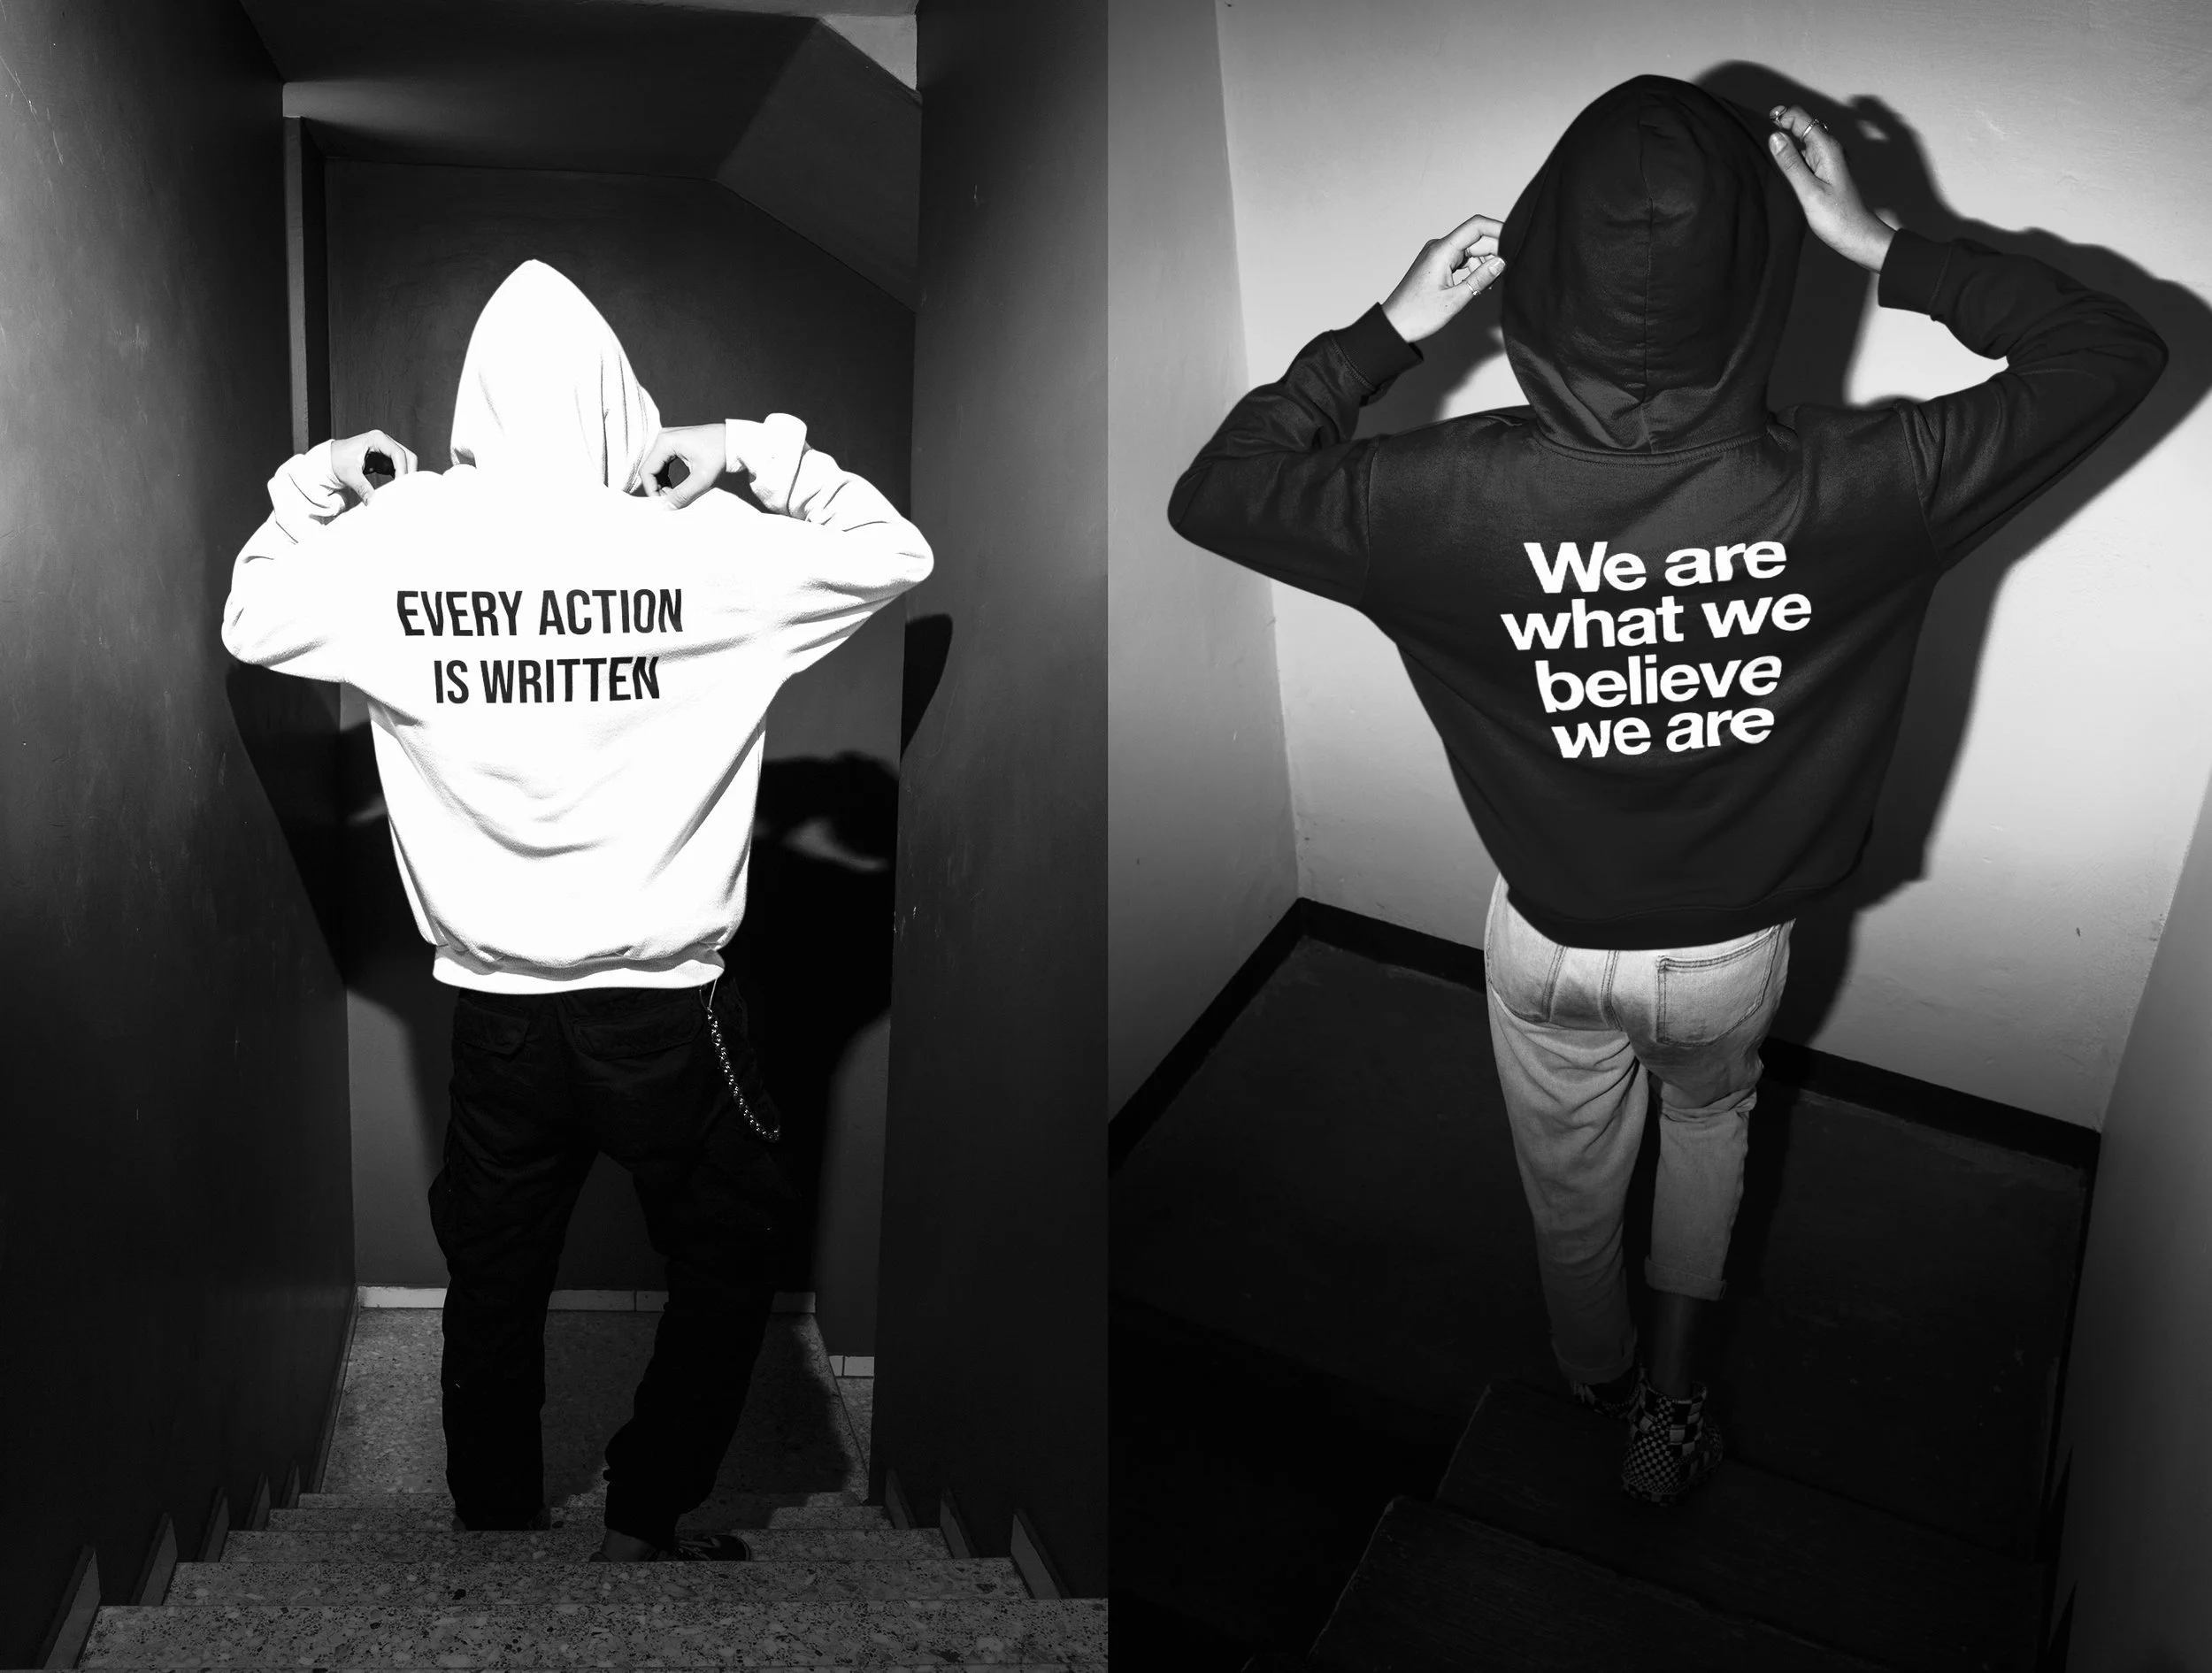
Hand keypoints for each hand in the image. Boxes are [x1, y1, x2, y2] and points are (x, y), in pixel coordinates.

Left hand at [331, 430, 416, 502]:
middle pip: (408, 457)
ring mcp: (387, 450)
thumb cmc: (338, 461)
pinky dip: (399, 478)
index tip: (400, 486)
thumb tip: (372, 502)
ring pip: (406, 462)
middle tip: (406, 490)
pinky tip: (396, 489)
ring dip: (405, 476)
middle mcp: (385, 442)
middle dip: (408, 473)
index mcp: (377, 439)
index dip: (402, 470)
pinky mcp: (386, 459)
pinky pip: (399, 468)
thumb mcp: (349, 475)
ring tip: (402, 491)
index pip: (398, 454)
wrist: (331, 459)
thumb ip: (362, 488)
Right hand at [640, 424, 726, 508]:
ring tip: (676, 496)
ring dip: (662, 484)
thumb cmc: (722, 454)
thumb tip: (666, 508)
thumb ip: (683, 495)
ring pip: (656, 467)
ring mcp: (669, 439)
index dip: (652, 490)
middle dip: (657, 488)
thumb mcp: (702, 478)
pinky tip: (677, 488)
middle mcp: (664, 437)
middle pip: (650, 468)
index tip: (663, 504)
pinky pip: (664, 463)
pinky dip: (668, 477)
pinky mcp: (675, 443)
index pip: (647, 471)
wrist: (737, 441)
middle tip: (671, 502)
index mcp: (665, 442)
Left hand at [1381, 213, 1504, 343]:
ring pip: (1470, 249)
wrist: (1393, 325)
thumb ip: (1480, 278)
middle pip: (1475, 237)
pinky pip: (1462, 258)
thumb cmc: (1417, 314)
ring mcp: (1437, 255)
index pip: (1476, 226)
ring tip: (1491, 283)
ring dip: (1485, 261)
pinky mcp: (1437, 264)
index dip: (1498, 229)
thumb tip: (1501, 262)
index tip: (1516, 240)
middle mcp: (1439, 247)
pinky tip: (1480, 284)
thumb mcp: (1454, 299)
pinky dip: (1473, 268)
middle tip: (1509, 269)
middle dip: (1495, 249)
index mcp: (1441, 250)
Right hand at [1766, 105, 1895, 273]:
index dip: (1782, 116)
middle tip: (1760, 140)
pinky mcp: (1823, 171)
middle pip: (1802, 125)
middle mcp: (1828, 149)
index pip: (1802, 117)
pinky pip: (1804, 155)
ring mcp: (1826, 159)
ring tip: (1767, 155)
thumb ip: (1790, 163)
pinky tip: (1781, 169)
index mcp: (1827, 148)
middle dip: (1782, 126)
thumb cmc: (1836, 217)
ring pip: (1802, 141)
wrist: (1856, 236)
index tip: (1764, 126)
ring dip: (1785, 142)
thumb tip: (1774, 136)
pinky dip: (1791, 157)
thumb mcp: (1808, 190)